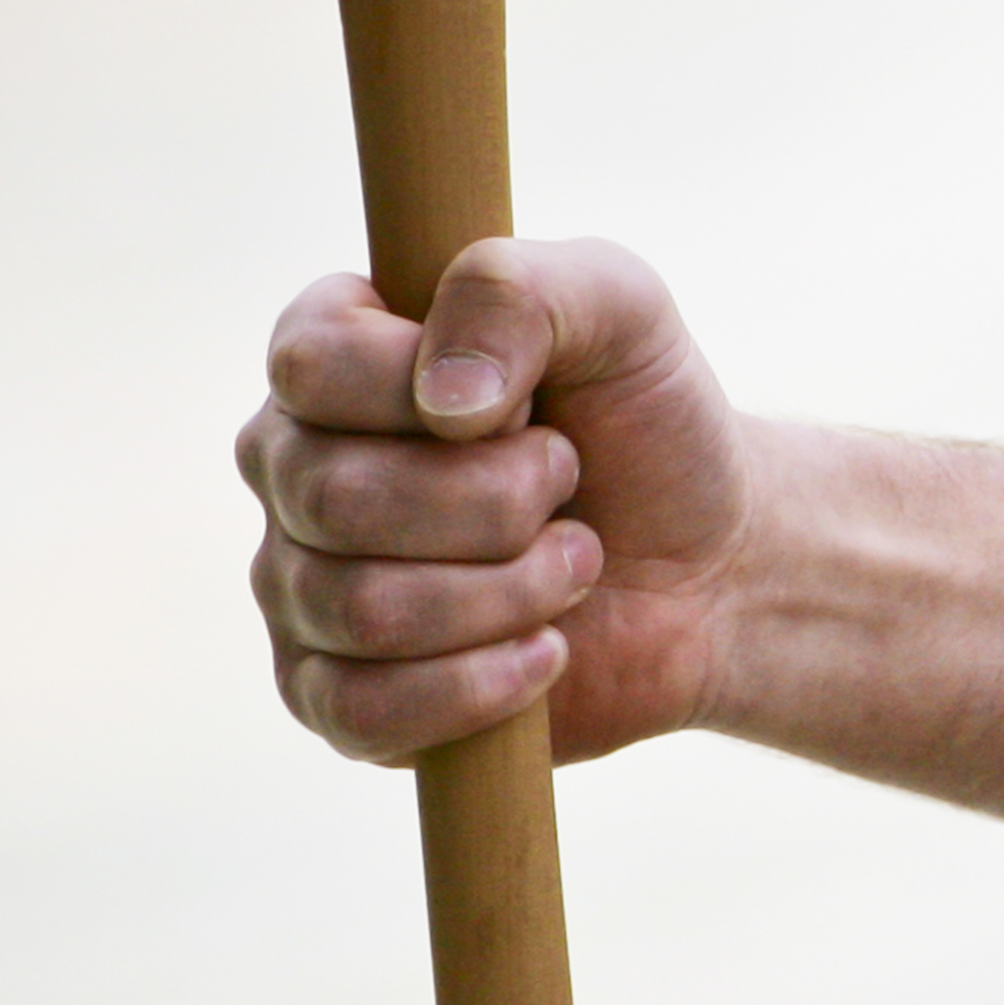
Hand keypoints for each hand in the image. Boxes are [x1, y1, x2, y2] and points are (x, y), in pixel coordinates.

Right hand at [240, 236, 755, 764]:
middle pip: (337, 499)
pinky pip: (361, 712)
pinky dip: (483, 685)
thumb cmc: (648, 424)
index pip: (308, 364)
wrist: (711, 566)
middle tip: (568, 485)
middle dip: (500, 500)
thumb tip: (445, 400)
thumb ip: (523, 292)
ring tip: (573, 562)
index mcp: (331, 359)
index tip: (526, 400)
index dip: (424, 387)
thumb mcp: (621, 308)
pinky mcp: (334, 698)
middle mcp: (293, 471)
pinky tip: (545, 649)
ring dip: (511, 590)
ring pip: (363, 610)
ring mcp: (301, 589)